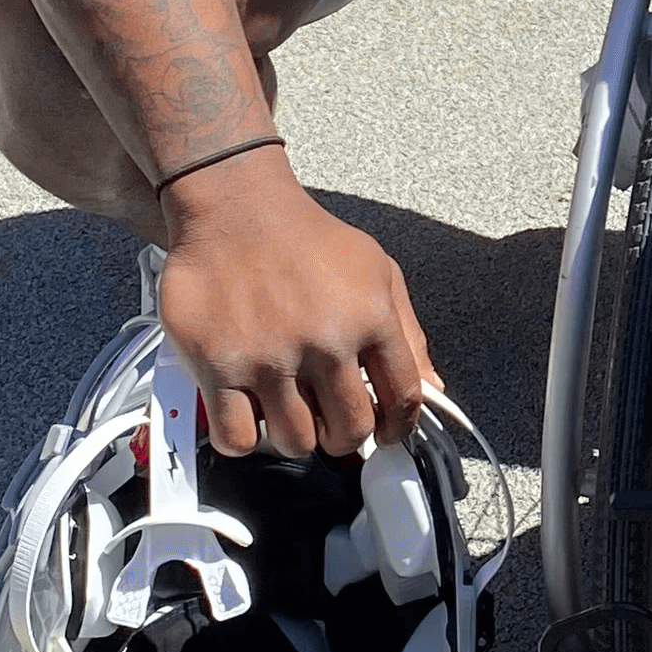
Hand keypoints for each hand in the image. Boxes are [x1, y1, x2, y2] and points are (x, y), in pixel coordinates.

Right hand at [156, 147, 432, 456]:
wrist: (236, 208)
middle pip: (350, 430)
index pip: (403, 399)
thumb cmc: (306, 240)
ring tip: (288, 415)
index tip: (386, 436)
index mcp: (371, 319)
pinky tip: (248, 418)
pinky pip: (237, 438)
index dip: (398, 429)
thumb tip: (433, 388)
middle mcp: (325, 341)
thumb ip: (408, 335)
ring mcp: (270, 356)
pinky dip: (244, 440)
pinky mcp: (218, 366)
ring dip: (297, 439)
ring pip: (297, 442)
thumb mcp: (377, 272)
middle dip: (345, 439)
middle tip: (331, 426)